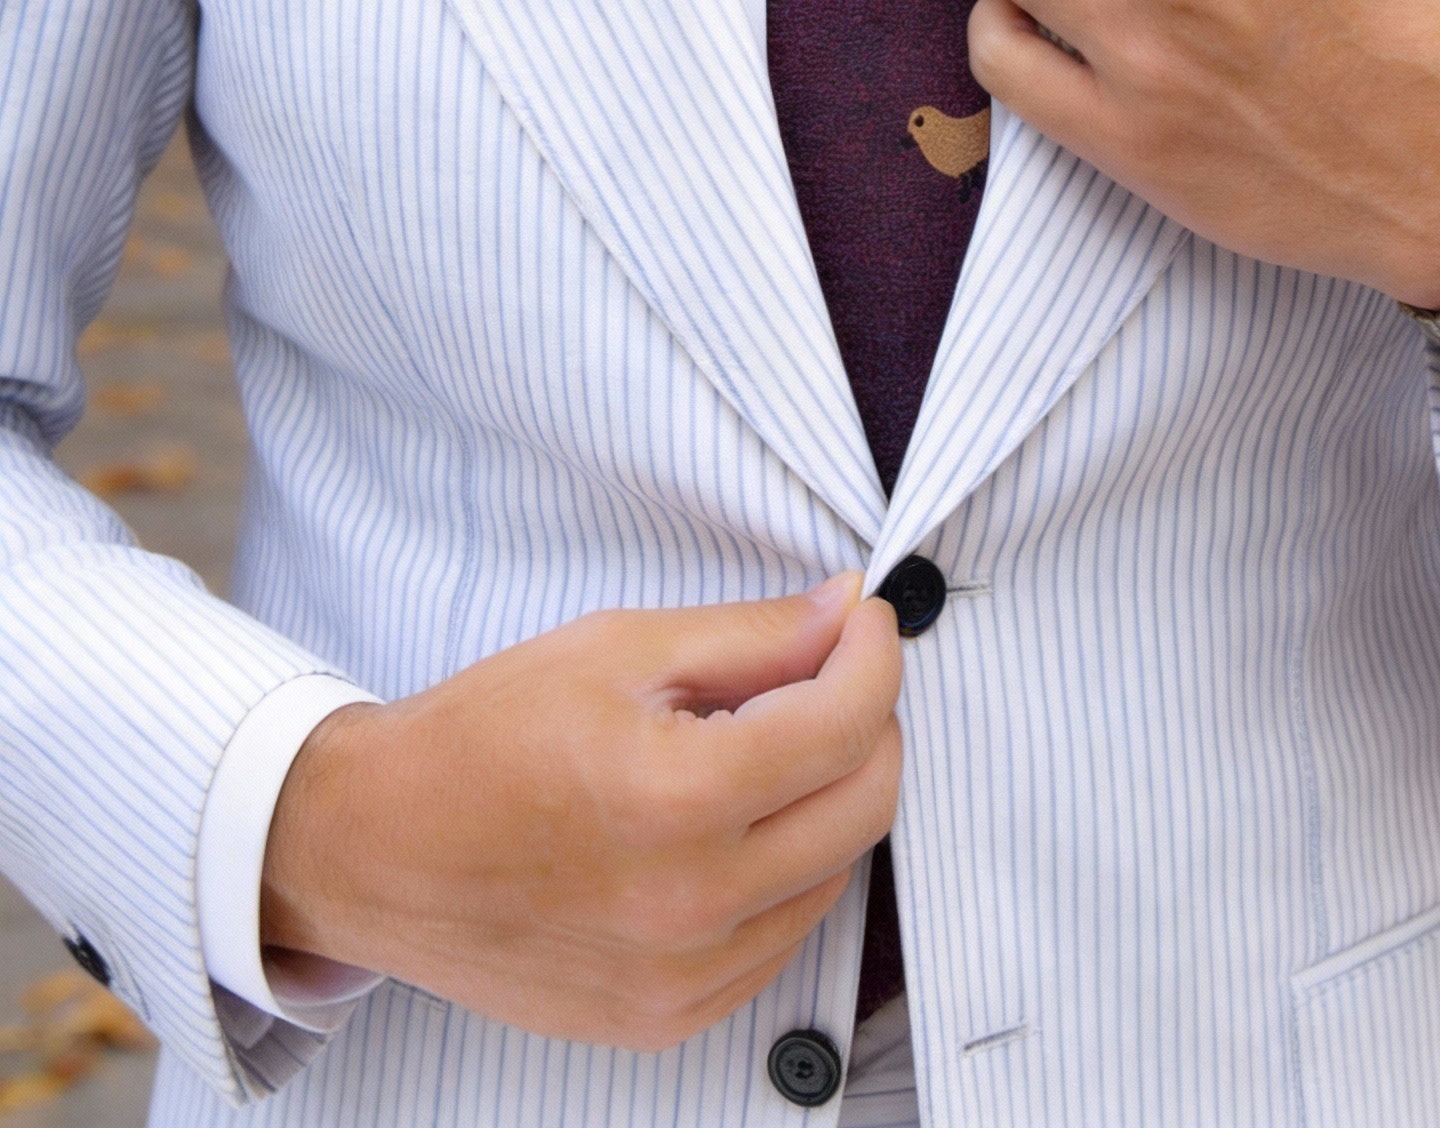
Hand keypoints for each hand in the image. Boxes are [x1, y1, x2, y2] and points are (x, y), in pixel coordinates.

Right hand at [261, 576, 901, 1050]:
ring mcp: (681, 978)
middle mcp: (689, 904)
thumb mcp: (617, 648)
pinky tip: (735, 822)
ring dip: (831, 796)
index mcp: (674, 798)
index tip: (861, 621)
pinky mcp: (667, 1017)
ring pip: (837, 872)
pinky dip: (788, 869)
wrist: (372, 850)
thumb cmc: (482, 736)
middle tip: (829, 671)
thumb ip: (751, 635)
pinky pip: (783, 936)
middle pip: (866, 803)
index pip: (847, 724)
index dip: (874, 655)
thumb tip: (846, 613)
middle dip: (870, 720)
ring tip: (765, 745)